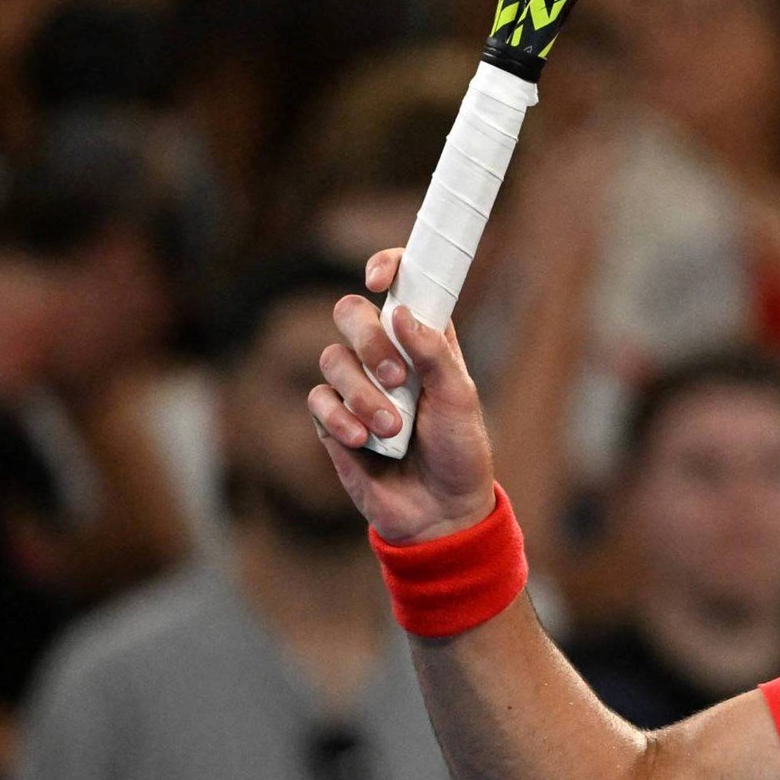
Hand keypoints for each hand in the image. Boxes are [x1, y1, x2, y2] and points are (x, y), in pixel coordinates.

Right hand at [310, 248, 499, 542]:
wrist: (440, 512)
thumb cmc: (459, 451)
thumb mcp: (461, 399)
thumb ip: (435, 353)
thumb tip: (401, 311)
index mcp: (424, 338)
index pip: (399, 285)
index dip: (386, 268)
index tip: (379, 279)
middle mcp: (386, 355)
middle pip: (350, 313)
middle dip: (369, 340)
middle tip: (398, 376)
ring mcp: (356, 387)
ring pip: (332, 359)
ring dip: (363, 394)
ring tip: (392, 429)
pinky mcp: (333, 421)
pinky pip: (318, 400)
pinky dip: (340, 418)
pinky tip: (364, 441)